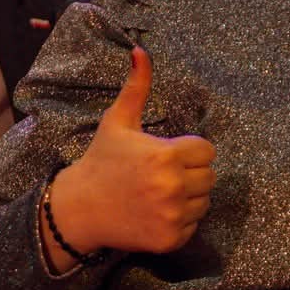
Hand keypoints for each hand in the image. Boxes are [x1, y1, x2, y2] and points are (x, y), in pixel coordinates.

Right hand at [41, 46, 214, 267]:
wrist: (79, 208)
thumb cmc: (101, 161)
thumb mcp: (118, 121)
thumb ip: (136, 88)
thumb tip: (141, 50)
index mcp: (165, 154)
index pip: (207, 151)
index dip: (189, 151)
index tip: (168, 155)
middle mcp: (172, 186)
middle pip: (209, 177)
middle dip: (190, 174)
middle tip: (162, 176)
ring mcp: (172, 215)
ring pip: (204, 202)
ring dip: (188, 198)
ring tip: (158, 194)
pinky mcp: (169, 238)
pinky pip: (193, 226)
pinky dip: (180, 221)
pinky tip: (155, 213)